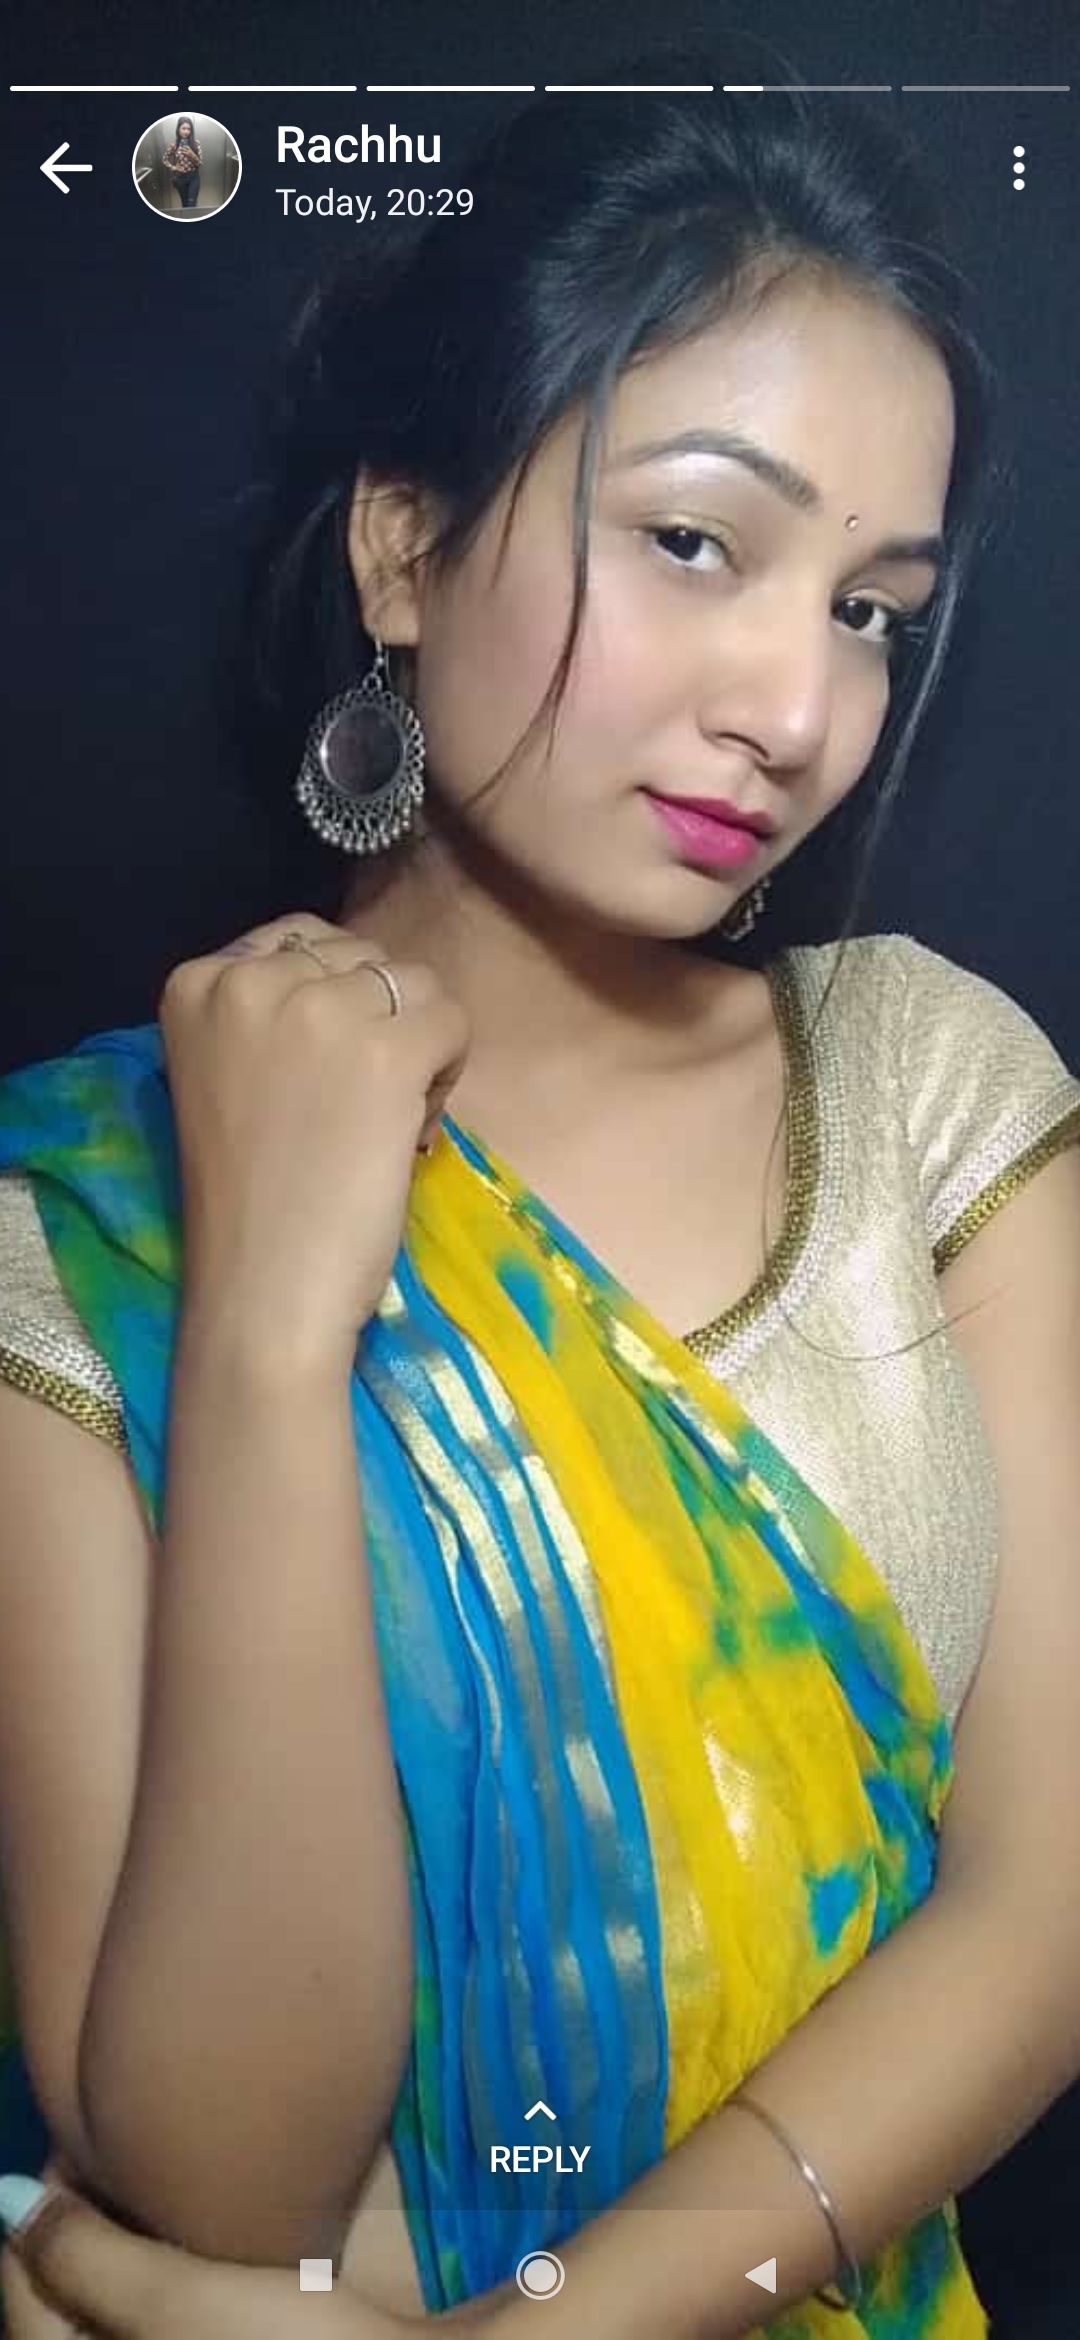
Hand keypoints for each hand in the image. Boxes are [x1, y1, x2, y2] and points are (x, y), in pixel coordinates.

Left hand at [0, 2165, 427, 2337]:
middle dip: (76, 2226)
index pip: (25, 2295)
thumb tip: (11, 2201)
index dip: (38, 2212)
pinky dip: (158, 2269)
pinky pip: (157, 2317)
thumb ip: (84, 2256)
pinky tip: (191, 2229)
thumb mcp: (176, 2307)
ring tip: (146, 2176)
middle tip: (109, 2148)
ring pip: (112, 2309)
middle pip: (62, 2305)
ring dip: (118, 2245)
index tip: (75, 2138)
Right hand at [159, 910, 470, 1356]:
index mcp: (197, 982)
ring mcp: (320, 1010)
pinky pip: (453, 1022)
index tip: (321, 1072)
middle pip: (361, 956)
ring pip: (415, 983)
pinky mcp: (385, 1051)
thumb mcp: (224, 1073)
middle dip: (376, 1018)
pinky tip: (412, 1128)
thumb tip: (359, 983)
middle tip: (356, 1103)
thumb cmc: (243, 1200)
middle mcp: (252, 979)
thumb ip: (266, 1015)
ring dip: (418, 1044)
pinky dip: (449, 1073)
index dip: (332, 1001)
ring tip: (387, 1116)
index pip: (301, 940)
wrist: (262, 1286)